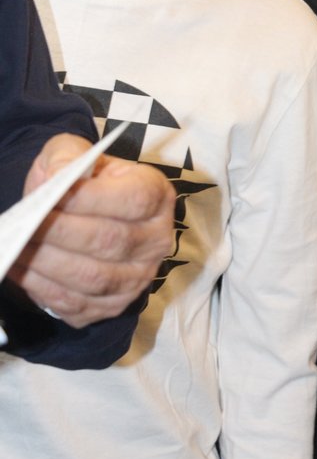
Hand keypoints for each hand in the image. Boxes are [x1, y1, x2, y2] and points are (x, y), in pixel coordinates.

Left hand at [7, 134, 175, 327]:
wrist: (84, 214)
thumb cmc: (83, 180)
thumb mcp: (75, 153)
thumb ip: (66, 156)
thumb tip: (57, 177)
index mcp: (157, 194)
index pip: (134, 200)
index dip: (92, 200)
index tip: (53, 196)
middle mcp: (157, 239)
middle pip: (111, 241)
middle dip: (61, 233)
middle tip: (27, 224)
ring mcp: (139, 277)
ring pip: (93, 278)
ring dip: (49, 264)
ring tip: (18, 246)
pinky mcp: (115, 305)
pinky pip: (78, 304)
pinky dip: (44, 289)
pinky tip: (21, 268)